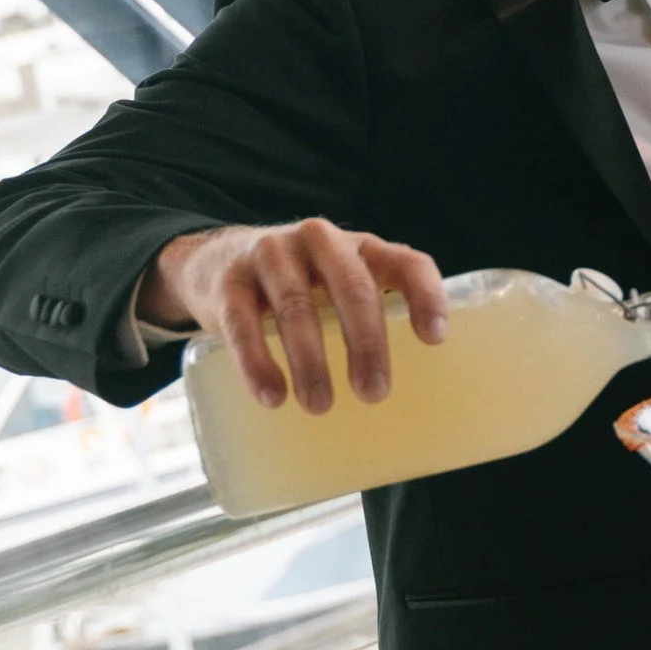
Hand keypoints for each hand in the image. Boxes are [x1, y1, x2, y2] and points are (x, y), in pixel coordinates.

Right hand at [145, 220, 445, 412]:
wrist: (216, 263)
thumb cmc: (301, 289)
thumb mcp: (339, 289)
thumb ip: (371, 323)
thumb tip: (406, 408)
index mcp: (361, 247)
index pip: (407, 263)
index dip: (426, 296)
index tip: (434, 340)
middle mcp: (320, 241)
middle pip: (353, 288)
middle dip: (367, 342)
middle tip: (374, 393)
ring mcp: (271, 255)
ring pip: (296, 307)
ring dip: (311, 361)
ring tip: (320, 405)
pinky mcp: (228, 281)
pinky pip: (242, 322)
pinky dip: (257, 362)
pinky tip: (272, 395)